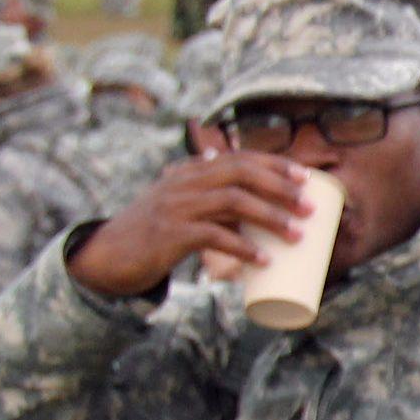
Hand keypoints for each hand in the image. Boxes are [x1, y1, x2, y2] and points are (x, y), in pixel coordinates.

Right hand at [69, 153, 315, 299]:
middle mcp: (183, 182)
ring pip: (232, 202)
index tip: (305, 176)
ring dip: (271, 218)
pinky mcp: (170, 235)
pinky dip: (242, 248)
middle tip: (311, 208)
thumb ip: (211, 199)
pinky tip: (263, 261)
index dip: (274, 164)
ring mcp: (175, 207)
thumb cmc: (155, 234)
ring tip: (298, 236)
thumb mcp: (181, 206)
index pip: (238, 158)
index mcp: (190, 173)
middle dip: (280, 187)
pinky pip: (214, 236)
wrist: (108, 255)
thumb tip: (258, 205)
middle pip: (241, 174)